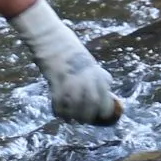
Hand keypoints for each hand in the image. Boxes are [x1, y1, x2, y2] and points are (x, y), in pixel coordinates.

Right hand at [8, 0, 123, 124]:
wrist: (52, 40)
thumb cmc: (71, 50)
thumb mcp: (91, 62)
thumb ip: (99, 75)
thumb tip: (108, 87)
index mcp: (96, 74)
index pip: (104, 99)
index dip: (104, 111)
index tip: (101, 116)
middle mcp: (85, 80)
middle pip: (90, 106)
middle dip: (88, 116)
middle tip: (84, 120)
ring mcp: (70, 82)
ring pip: (74, 108)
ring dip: (73, 116)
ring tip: (72, 119)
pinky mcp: (55, 84)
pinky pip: (59, 104)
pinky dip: (59, 112)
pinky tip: (60, 114)